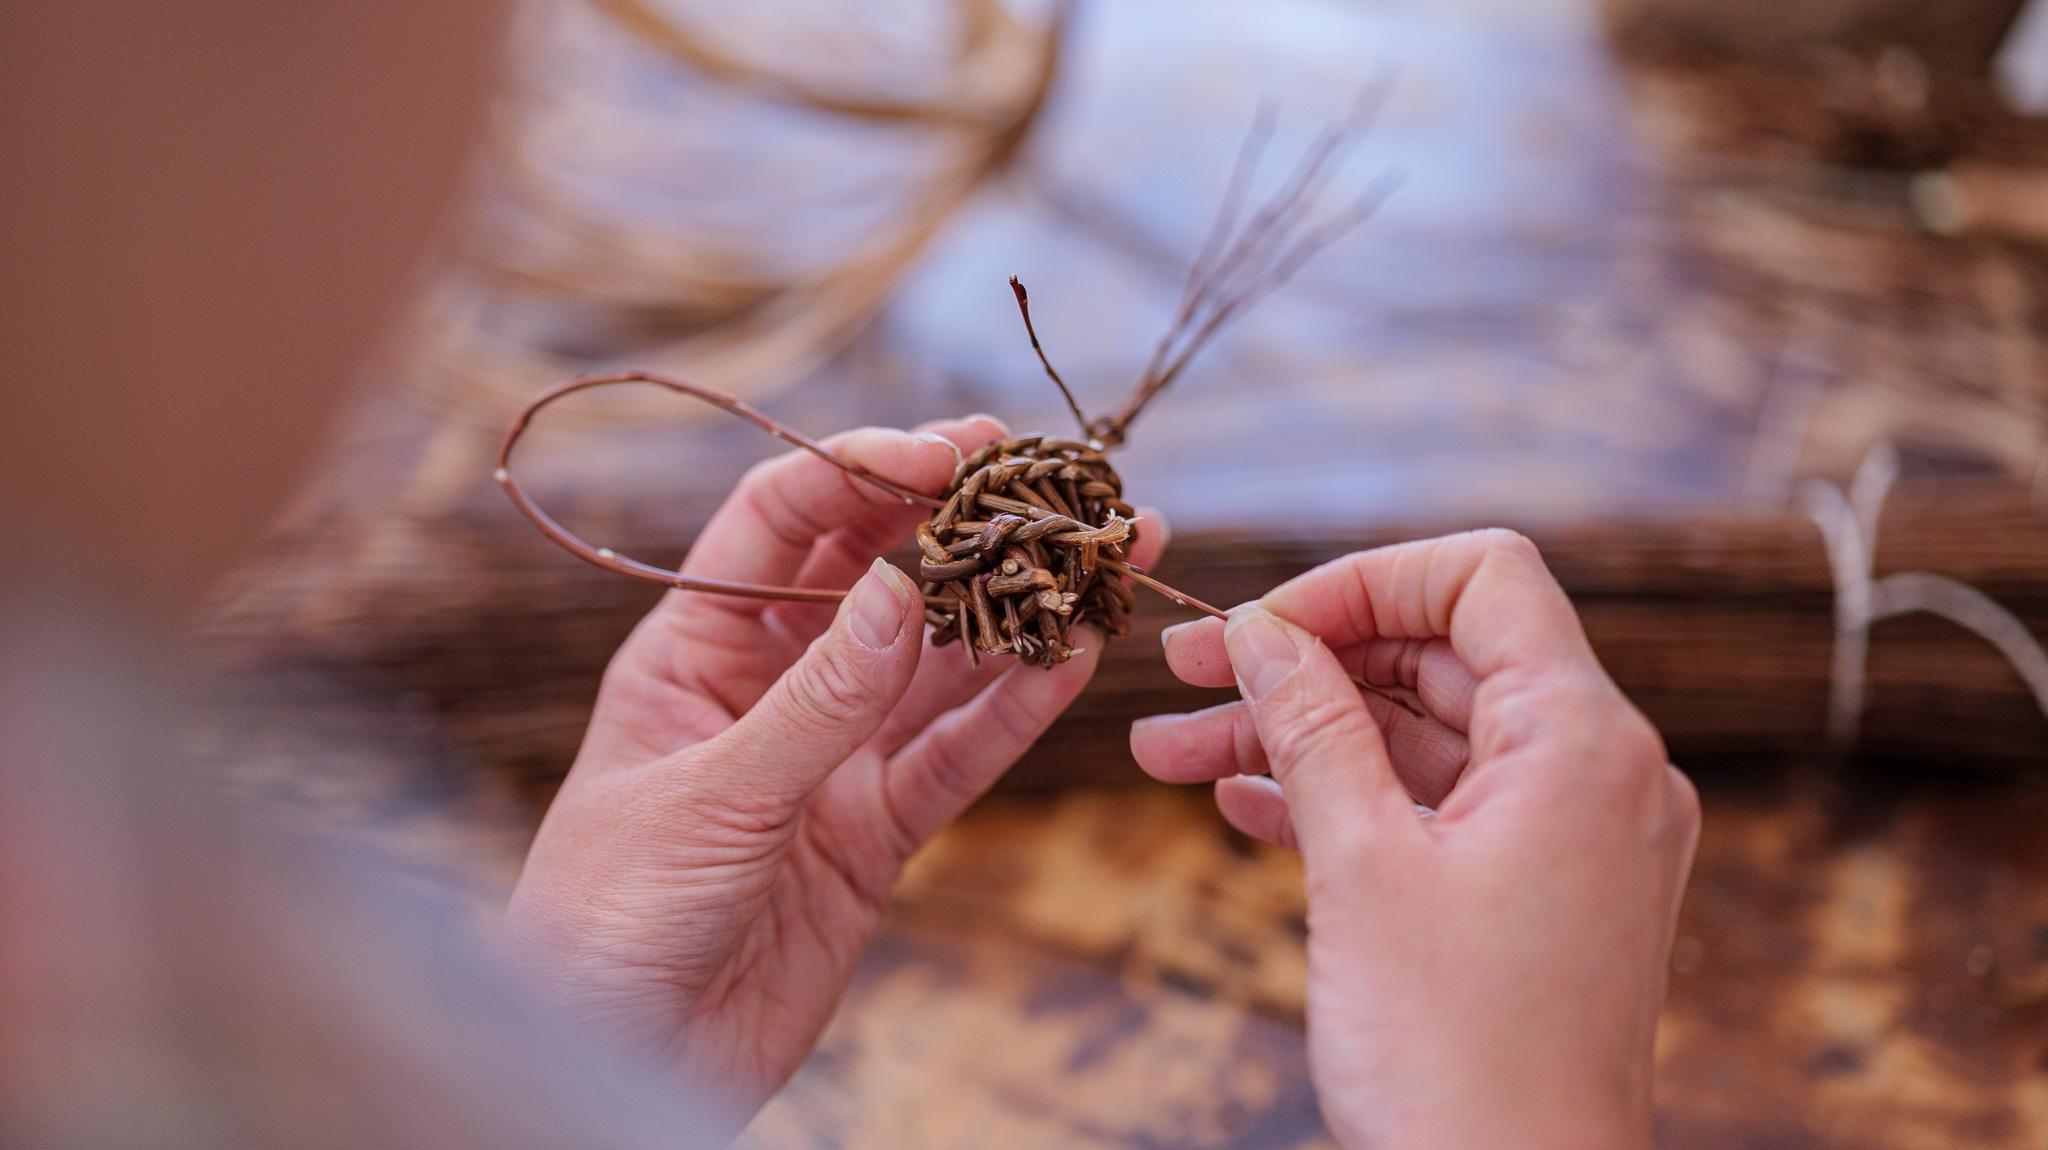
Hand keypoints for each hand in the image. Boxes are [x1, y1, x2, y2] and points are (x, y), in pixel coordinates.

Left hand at [497, 416, 1165, 1135]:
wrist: (621, 1063)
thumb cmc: (608, 921)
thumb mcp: (709, 799)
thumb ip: (816, 703)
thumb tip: (902, 588)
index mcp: (692, 650)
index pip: (784, 522)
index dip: (864, 470)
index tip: (952, 452)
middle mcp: (766, 686)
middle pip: (876, 574)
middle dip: (960, 521)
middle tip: (1050, 478)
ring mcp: (827, 758)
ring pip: (936, 665)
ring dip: (1015, 612)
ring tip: (1100, 559)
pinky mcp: (873, 833)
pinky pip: (955, 757)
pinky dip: (1015, 712)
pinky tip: (1075, 660)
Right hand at [1130, 530, 1697, 1148]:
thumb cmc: (1454, 1058)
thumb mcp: (1359, 867)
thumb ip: (1310, 725)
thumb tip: (1258, 629)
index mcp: (1583, 740)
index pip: (1481, 577)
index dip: (1360, 581)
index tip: (1256, 625)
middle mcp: (1598, 772)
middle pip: (1440, 657)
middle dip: (1302, 662)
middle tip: (1180, 676)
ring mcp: (1575, 837)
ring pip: (1423, 739)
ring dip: (1301, 736)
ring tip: (1168, 752)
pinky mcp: (1541, 895)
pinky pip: (1438, 809)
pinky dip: (1348, 798)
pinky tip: (1243, 805)